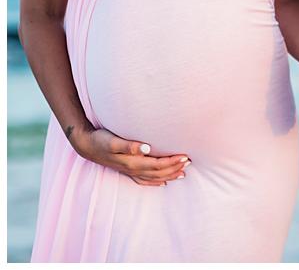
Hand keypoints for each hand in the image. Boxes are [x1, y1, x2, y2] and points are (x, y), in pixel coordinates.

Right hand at [72, 127, 190, 185]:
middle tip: (189, 162)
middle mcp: (132, 169)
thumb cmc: (101, 139)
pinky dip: (154, 182)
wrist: (85, 145)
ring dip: (168, 176)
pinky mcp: (126, 170)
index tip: (186, 156)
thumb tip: (146, 148)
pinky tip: (162, 183)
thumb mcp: (113, 141)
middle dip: (174, 168)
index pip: (158, 164)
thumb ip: (129, 145)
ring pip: (153, 178)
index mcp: (132, 162)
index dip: (172, 162)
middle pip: (158, 172)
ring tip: (183, 173)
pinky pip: (143, 180)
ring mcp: (129, 171)